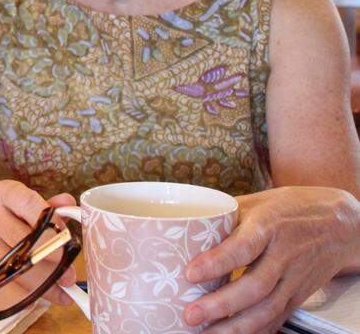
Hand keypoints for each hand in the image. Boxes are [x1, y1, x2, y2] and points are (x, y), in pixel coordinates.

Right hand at [0, 180, 76, 308]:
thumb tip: (69, 204)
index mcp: (3, 193)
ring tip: (62, 292)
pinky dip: (24, 295)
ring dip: (43, 284)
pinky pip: (3, 284)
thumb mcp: (18, 201)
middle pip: (26, 242)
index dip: (54, 225)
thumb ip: (46, 206)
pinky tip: (39, 298)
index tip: (69, 241)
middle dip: (54, 263)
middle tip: (70, 277)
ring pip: (17, 268)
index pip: (31, 205)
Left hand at [184, 186, 359, 332]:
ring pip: (267, 309)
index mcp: (268, 226)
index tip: (190, 273)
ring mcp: (294, 278)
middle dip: (221, 305)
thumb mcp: (257, 202)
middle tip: (191, 314)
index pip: (242, 247)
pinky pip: (278, 318)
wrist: (340, 224)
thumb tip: (184, 228)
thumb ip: (224, 216)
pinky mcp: (299, 295)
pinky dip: (257, 331)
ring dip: (235, 327)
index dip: (216, 262)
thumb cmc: (290, 208)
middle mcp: (283, 255)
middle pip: (254, 287)